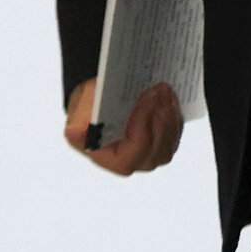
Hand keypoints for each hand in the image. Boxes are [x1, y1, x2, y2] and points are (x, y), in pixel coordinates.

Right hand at [64, 78, 182, 176]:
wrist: (100, 106)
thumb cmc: (89, 112)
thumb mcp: (79, 116)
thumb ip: (77, 127)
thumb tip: (76, 132)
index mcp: (114, 160)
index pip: (136, 149)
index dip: (143, 123)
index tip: (148, 96)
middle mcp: (134, 162)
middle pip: (156, 147)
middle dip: (160, 115)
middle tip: (160, 89)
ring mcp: (150, 156)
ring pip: (169, 141)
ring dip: (169, 114)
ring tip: (165, 91)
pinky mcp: (162, 145)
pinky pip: (174, 135)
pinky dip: (174, 116)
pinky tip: (169, 98)